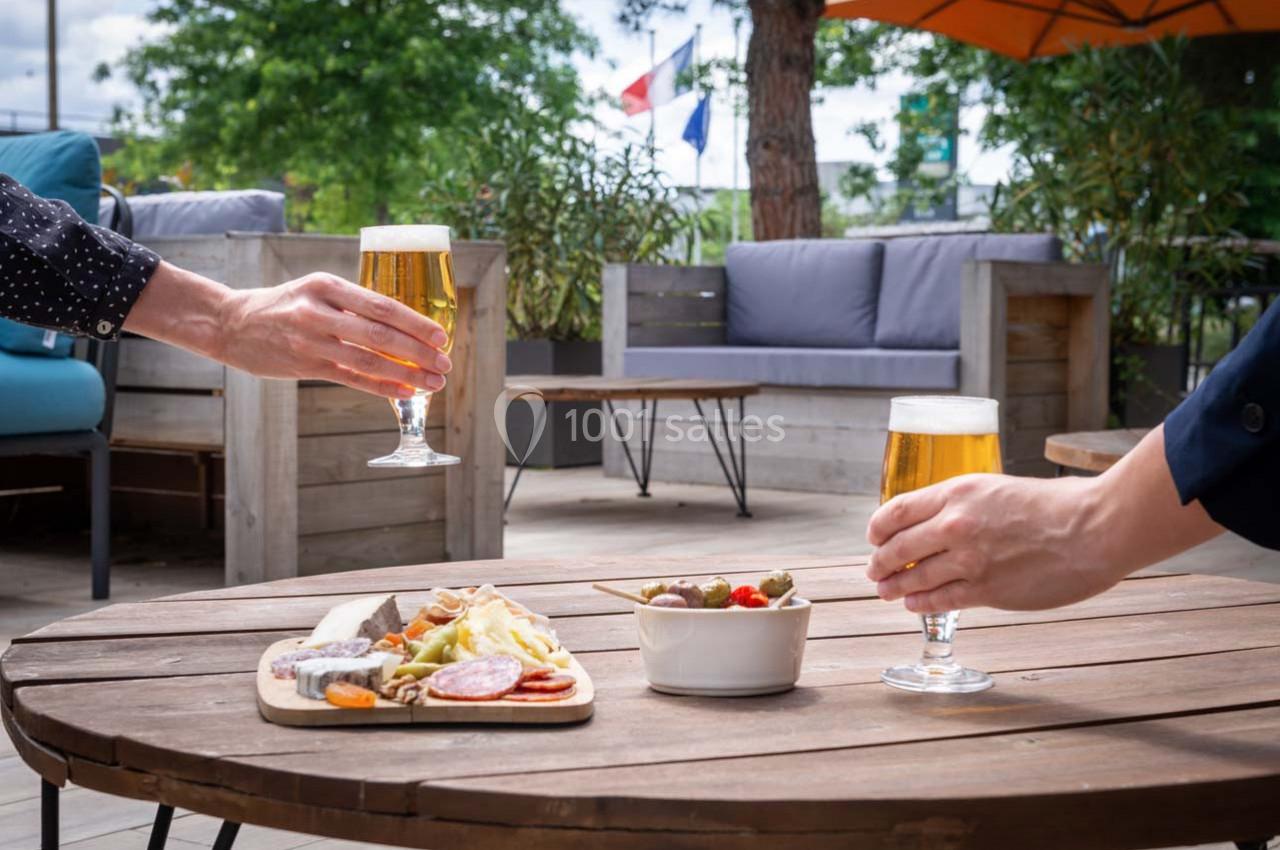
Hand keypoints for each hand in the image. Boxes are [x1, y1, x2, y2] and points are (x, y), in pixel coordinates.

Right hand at [217, 272, 451, 397]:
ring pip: (368, 360)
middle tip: (445, 363)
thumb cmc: (284, 305)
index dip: (415, 322)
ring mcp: (310, 340)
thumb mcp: (316, 290)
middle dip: (418, 351)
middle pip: (380, 334)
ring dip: (406, 374)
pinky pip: (351, 379)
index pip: (381, 305)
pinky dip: (382, 387)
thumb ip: (353, 304)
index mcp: (326, 285)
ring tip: (433, 382)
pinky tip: (405, 392)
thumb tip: (404, 324)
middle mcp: (318, 311)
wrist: (231, 323)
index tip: (441, 336)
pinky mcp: (303, 366)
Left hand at [866, 474, 1118, 612]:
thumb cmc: (1054, 505)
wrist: (1094, 528)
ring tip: (885, 590)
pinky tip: (913, 603)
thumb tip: (938, 523)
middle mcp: (956, 524)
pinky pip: (940, 599)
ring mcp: (969, 559)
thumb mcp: (997, 489)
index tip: (873, 537)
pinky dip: (920, 603)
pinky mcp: (986, 589)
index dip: (878, 527)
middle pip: (898, 547)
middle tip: (874, 569)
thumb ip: (964, 505)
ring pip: (914, 576)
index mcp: (957, 492)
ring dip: (894, 585)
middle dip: (880, 561)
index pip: (896, 510)